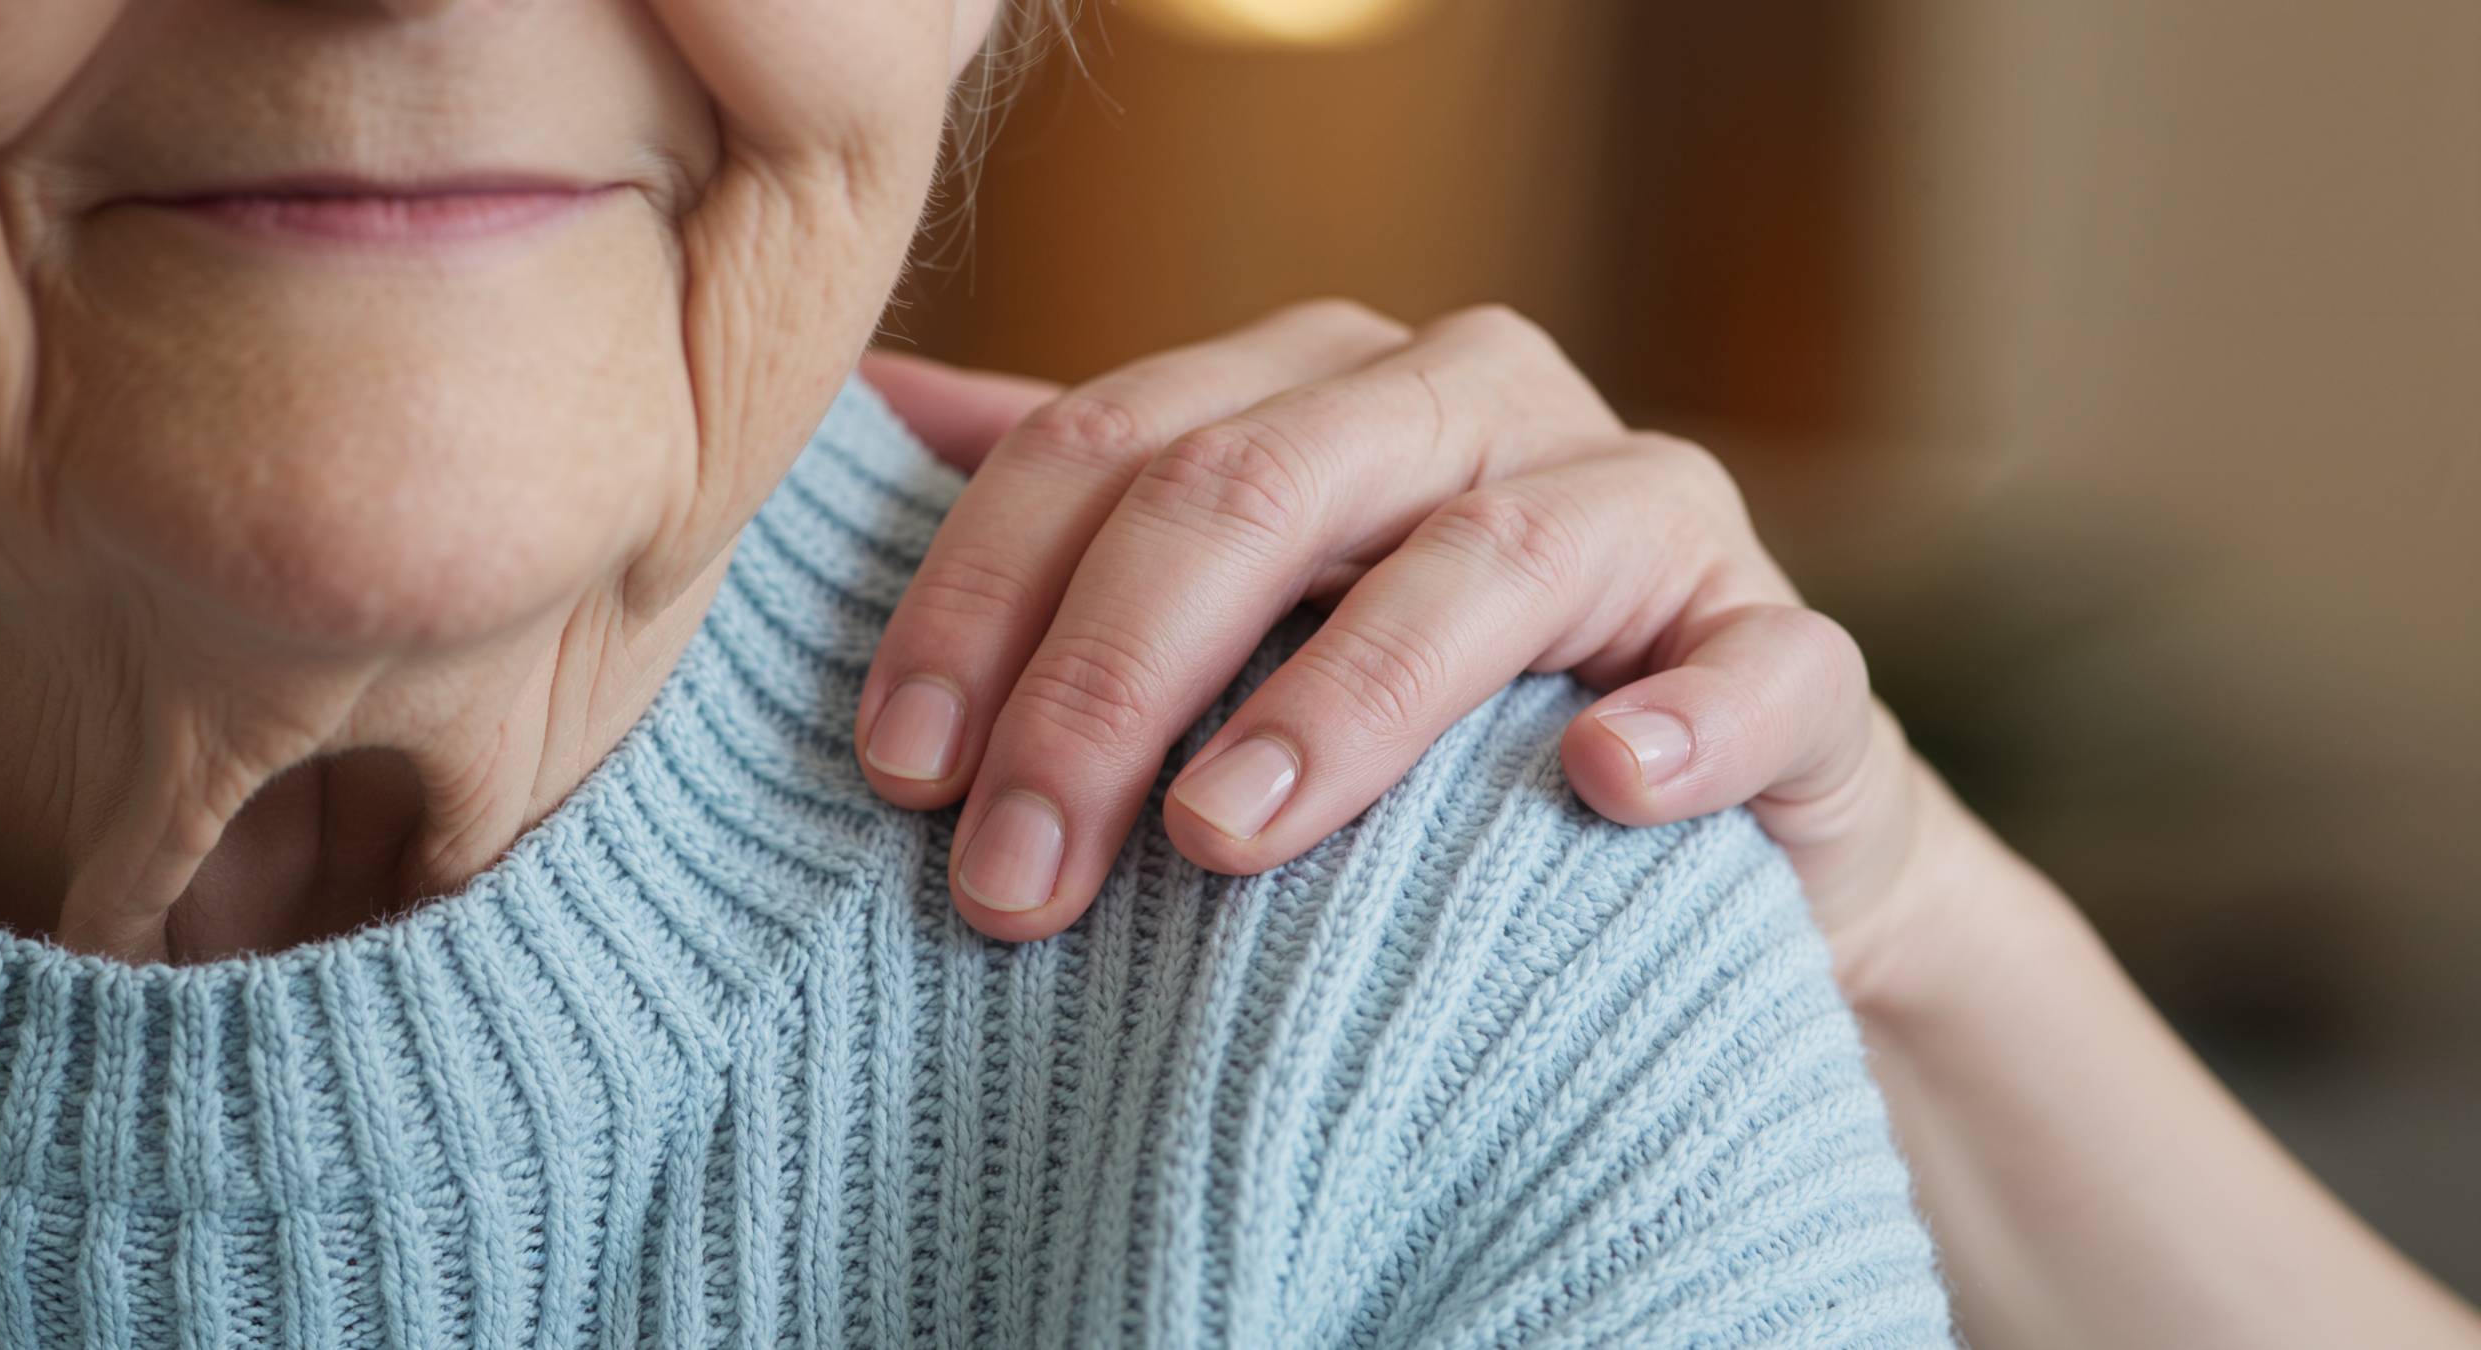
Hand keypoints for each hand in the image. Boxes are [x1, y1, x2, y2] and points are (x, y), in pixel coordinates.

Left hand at [858, 300, 1924, 971]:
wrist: (1693, 831)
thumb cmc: (1420, 728)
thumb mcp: (1237, 610)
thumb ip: (1083, 507)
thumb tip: (868, 408)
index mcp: (1325, 386)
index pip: (1113, 443)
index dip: (983, 599)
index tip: (899, 776)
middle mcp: (1482, 407)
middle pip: (1264, 490)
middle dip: (1112, 684)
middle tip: (1017, 880)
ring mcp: (1651, 519)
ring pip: (1488, 555)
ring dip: (1347, 697)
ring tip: (1227, 834)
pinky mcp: (1797, 658)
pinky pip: (1763, 666)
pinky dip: (1685, 720)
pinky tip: (1602, 784)